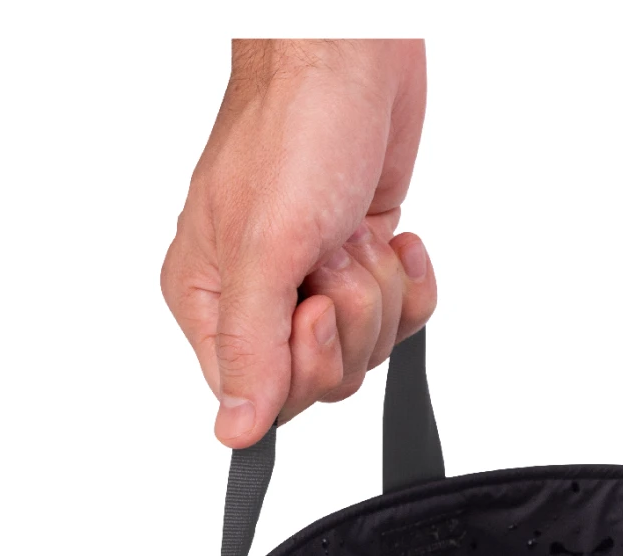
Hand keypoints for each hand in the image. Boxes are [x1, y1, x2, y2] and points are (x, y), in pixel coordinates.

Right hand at [162, 39, 436, 448]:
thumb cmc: (294, 129)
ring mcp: (314, 282)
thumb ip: (252, 348)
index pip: (264, 396)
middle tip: (334, 258)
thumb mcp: (265, 248)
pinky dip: (411, 280)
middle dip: (350, 321)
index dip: (304, 366)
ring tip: (354, 232)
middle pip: (324, 379)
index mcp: (211, 299)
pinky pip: (404, 317)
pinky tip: (393, 236)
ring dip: (379, 292)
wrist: (350, 58)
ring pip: (369, 348)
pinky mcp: (362, 265)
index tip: (310, 308)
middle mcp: (259, 298)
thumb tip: (235, 431)